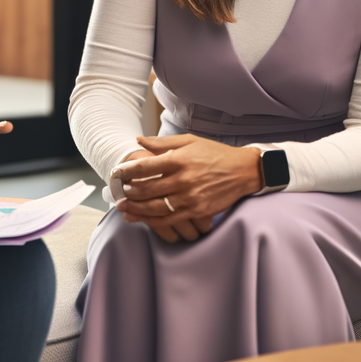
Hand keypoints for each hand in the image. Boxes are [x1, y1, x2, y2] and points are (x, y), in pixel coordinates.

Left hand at [111, 135, 262, 242]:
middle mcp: (183, 179)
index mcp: (179, 159)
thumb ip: (162, 143)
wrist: (243, 171)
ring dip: (135, 208)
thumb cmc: (216, 154)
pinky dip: (152, 221)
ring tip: (123, 206)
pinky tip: (141, 218)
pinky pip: (169, 220)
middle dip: (127, 191)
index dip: (126, 171)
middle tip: (117, 191)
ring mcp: (190, 197)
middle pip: (145, 189)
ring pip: (154, 207)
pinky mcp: (197, 211)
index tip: (116, 173)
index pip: (144, 167)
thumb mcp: (190, 141)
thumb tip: (139, 141)